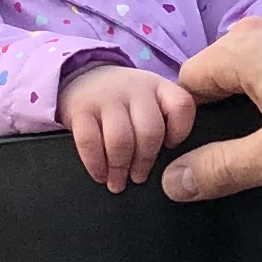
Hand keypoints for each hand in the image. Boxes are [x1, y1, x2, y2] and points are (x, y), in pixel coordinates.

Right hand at [62, 64, 196, 192]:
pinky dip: (96, 164)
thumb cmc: (124, 102)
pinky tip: (100, 175)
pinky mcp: (80, 108)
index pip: (181, 105)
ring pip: (120, 139)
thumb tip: (175, 167)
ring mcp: (106, 97)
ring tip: (118, 182)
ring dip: (120, 167)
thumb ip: (165, 122)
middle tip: (139, 177)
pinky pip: (89, 141)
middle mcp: (134, 89)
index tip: (170, 146)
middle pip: (150, 131)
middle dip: (145, 161)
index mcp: (158, 87)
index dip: (180, 131)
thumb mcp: (149, 100)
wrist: (83, 79)